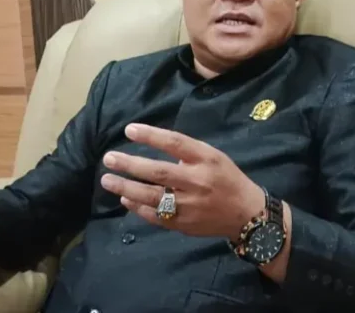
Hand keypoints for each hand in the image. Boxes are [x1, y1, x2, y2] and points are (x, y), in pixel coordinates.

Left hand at [100, 123, 264, 240]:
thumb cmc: (227, 178)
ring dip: (127, 187)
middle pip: (158, 172)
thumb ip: (187, 152)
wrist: (246, 214)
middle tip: (109, 158)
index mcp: (205, 159)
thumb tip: (154, 147)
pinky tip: (125, 198)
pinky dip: (138, 207)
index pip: (175, 143)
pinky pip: (156, 216)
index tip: (129, 130)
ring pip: (152, 196)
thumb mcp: (213, 156)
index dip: (150, 136)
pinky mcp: (184, 224)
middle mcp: (197, 181)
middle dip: (130, 164)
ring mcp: (189, 205)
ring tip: (107, 179)